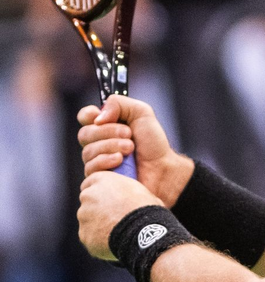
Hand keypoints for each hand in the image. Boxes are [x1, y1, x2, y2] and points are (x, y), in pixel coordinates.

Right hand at [78, 95, 193, 206]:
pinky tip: (120, 160)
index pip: (85, 117)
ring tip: (130, 148)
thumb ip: (118, 104)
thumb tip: (97, 116)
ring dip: (112, 146)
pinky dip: (106, 160)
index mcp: (106, 125)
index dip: (87, 115)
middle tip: (129, 135)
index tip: (98, 116)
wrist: (163, 167)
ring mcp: (97, 160)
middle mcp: (98, 142)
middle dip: (108, 131)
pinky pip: (90, 167)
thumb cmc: (153, 142)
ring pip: (88, 151)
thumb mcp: (142, 113)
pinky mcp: (99, 177)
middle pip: (84, 133)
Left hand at [78, 171, 163, 260]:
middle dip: (97, 207)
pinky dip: (98, 238)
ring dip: (98, 223)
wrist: (143, 231)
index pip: (91, 182)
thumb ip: (125, 191)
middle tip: (114, 215)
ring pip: (88, 219)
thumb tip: (129, 197)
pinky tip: (113, 240)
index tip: (106, 198)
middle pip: (88, 201)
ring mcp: (84, 215)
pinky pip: (90, 235)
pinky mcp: (84, 233)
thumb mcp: (141, 191)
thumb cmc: (146, 209)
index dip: (99, 191)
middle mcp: (89, 195)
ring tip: (117, 230)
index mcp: (103, 180)